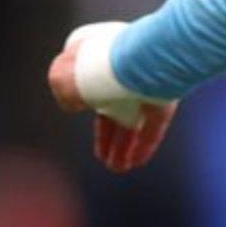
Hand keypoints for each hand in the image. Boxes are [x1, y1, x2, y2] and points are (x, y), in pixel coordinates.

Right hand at [48, 21, 174, 172]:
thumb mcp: (61, 77)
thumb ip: (65, 91)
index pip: (94, 86)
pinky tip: (137, 161)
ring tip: (118, 168)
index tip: (80, 118)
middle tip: (104, 158)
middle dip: (110, 136)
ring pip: (136, 120)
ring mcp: (147, 84)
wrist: (130, 60)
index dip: (87, 107)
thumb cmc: (92, 64)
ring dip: (126, 146)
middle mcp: (125, 69)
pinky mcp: (165, 98)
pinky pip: (154, 125)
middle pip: (117, 107)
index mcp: (100, 58)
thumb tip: (71, 102)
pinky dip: (145, 144)